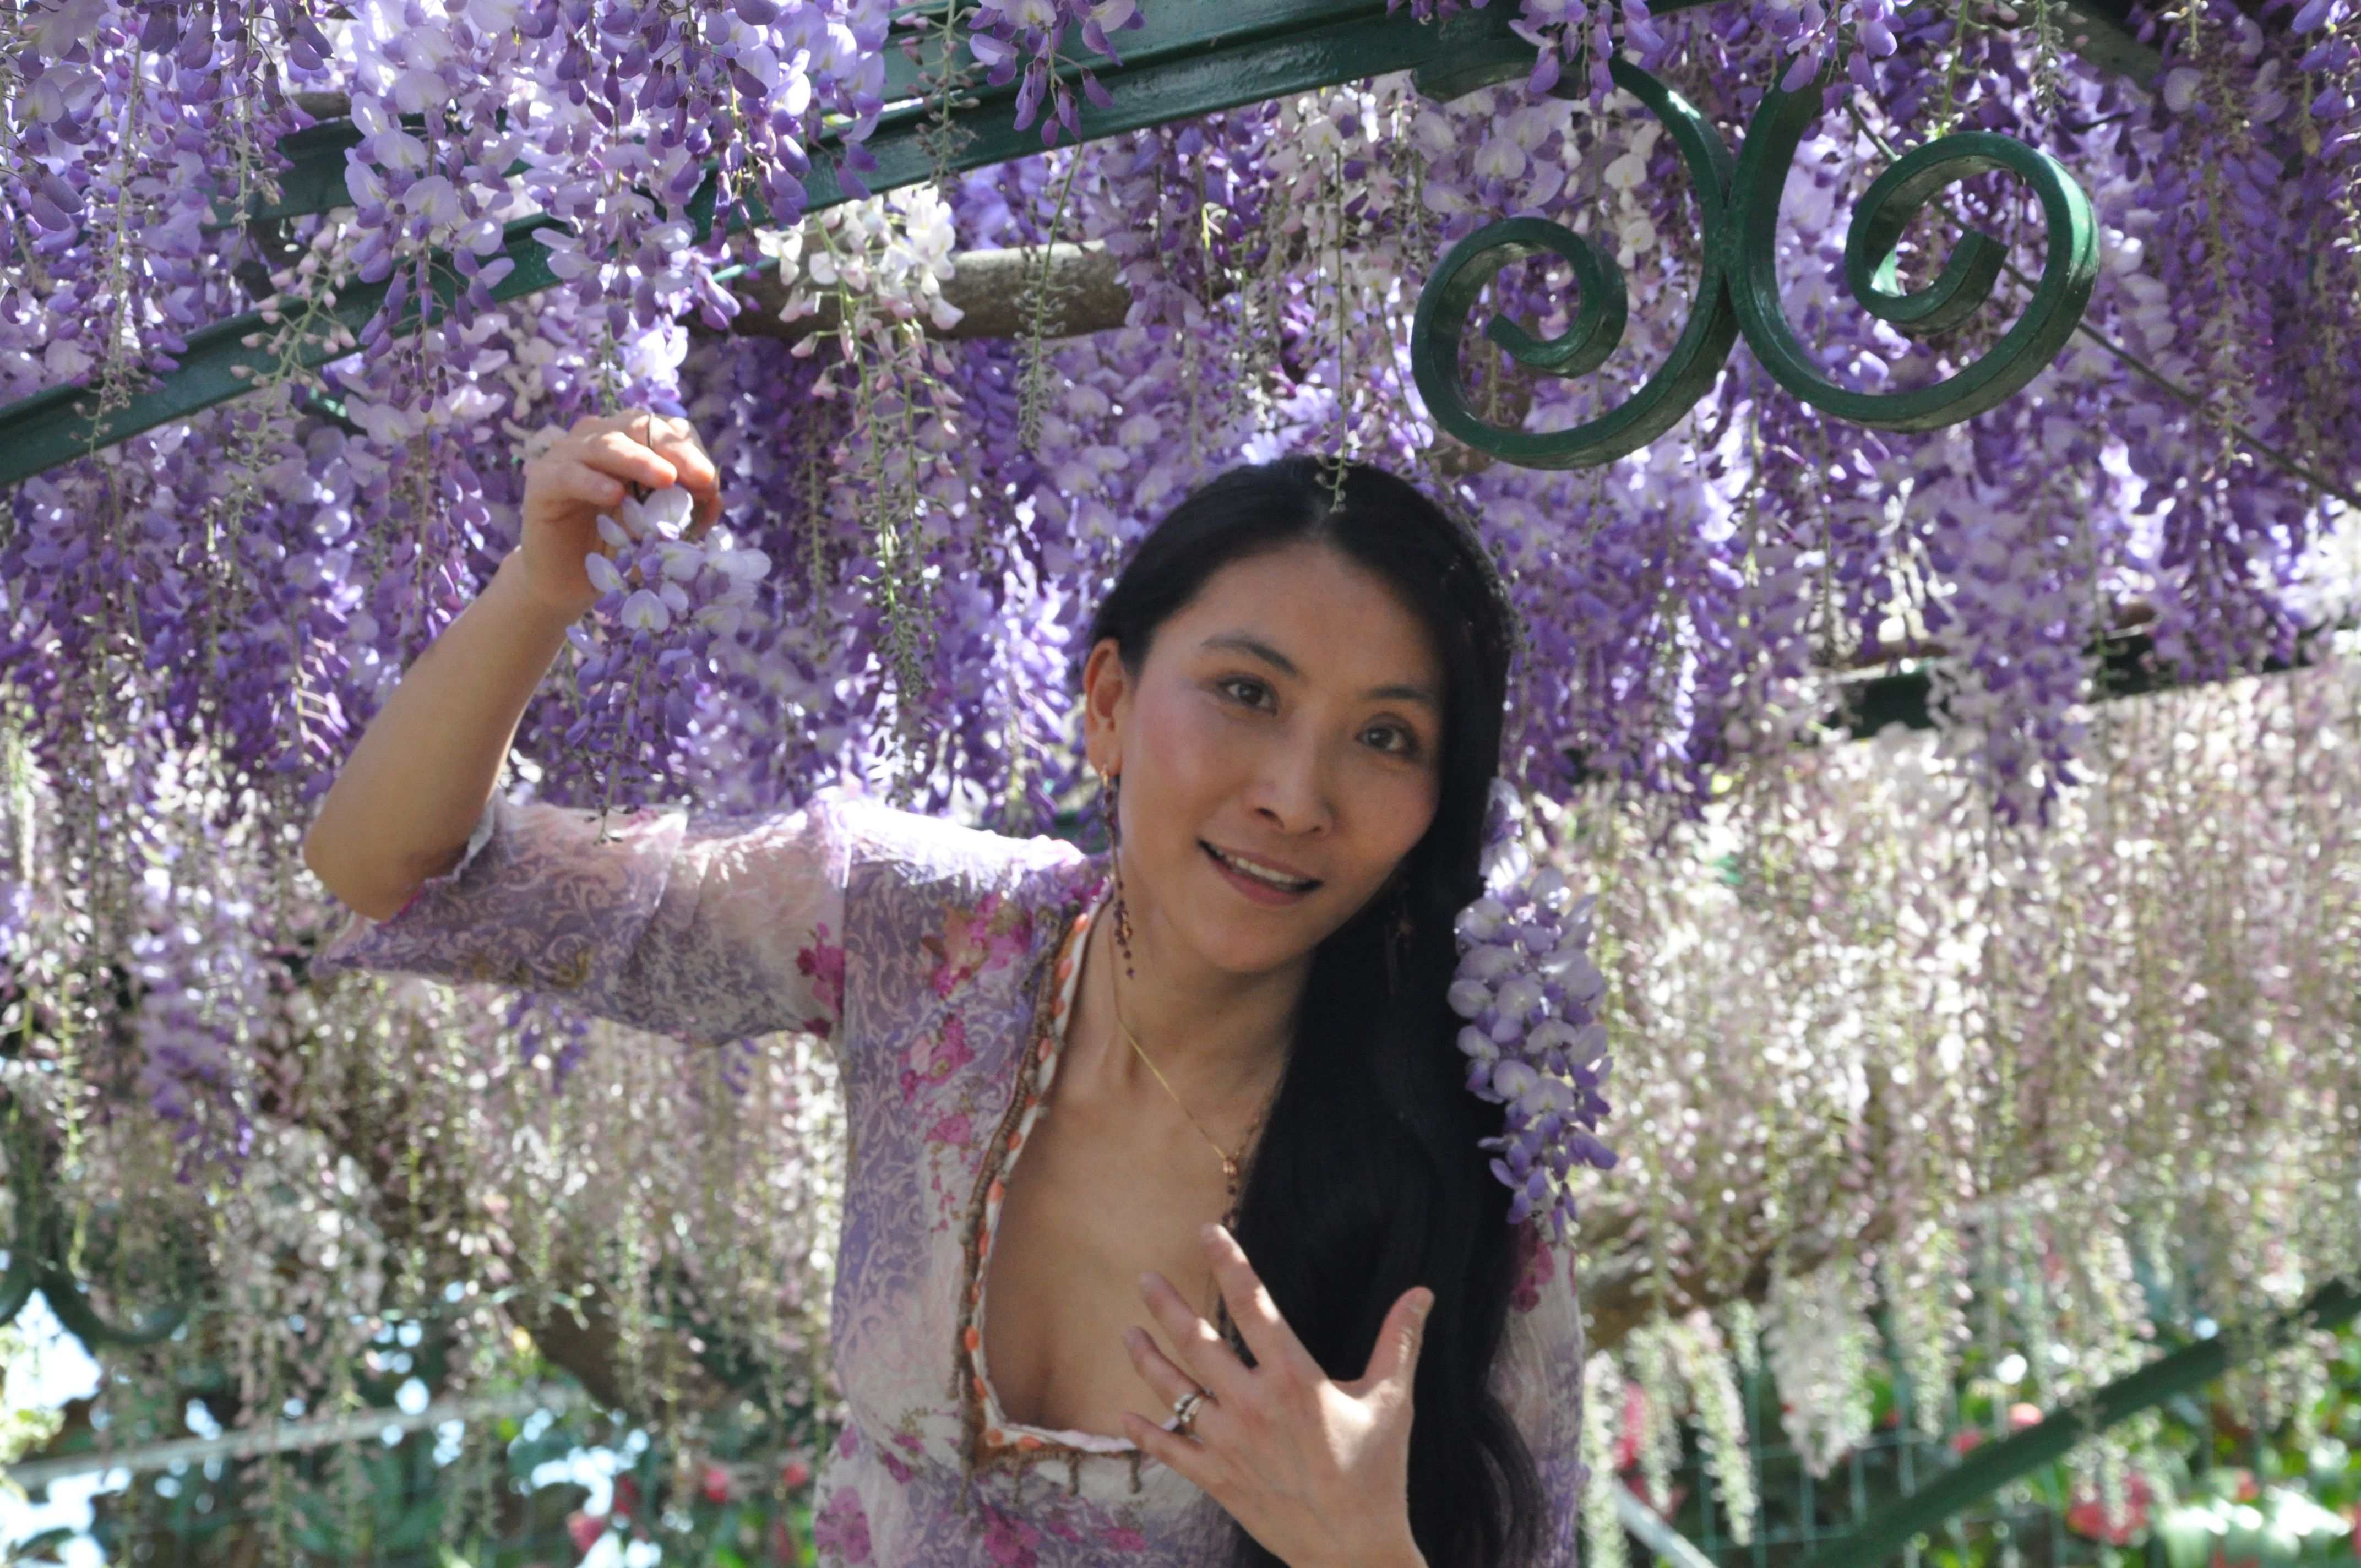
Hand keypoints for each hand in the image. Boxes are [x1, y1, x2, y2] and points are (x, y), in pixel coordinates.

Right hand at [512, 410, 721, 617]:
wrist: (568, 581)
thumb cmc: (618, 549)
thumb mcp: (661, 528)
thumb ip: (687, 509)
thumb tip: (715, 496)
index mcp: (631, 443)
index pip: (665, 429)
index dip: (690, 450)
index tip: (710, 483)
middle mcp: (598, 438)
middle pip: (639, 427)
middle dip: (674, 451)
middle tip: (701, 478)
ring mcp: (567, 456)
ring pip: (605, 444)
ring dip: (639, 460)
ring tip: (666, 479)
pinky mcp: (543, 481)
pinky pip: (569, 474)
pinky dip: (593, 482)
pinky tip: (615, 495)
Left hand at [1121, 1224, 1431, 1567]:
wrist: (1354, 1551)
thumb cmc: (1377, 1473)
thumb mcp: (1392, 1402)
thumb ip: (1400, 1342)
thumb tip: (1422, 1292)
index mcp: (1295, 1379)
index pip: (1254, 1304)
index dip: (1230, 1262)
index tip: (1209, 1231)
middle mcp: (1254, 1405)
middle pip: (1197, 1341)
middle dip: (1167, 1306)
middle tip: (1146, 1279)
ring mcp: (1229, 1443)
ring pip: (1174, 1391)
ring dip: (1146, 1359)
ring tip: (1128, 1332)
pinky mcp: (1217, 1478)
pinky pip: (1170, 1449)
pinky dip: (1146, 1432)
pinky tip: (1127, 1414)